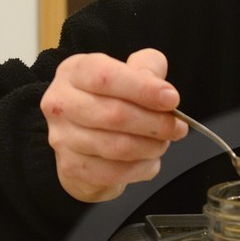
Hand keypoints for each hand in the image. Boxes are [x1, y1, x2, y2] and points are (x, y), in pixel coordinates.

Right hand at [40, 48, 188, 202]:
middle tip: (178, 127)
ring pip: (117, 147)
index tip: (171, 98)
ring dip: (151, 147)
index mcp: (74, 72)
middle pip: (114, 115)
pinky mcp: (71, 167)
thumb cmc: (108, 101)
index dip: (143, 89)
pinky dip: (141, 168)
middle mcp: (61, 103)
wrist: (82, 140)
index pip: (106, 77)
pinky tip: (150, 160)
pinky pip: (115, 172)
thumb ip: (146, 68)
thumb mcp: (127, 73)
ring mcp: (63, 138)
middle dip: (155, 123)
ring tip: (163, 143)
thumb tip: (162, 90)